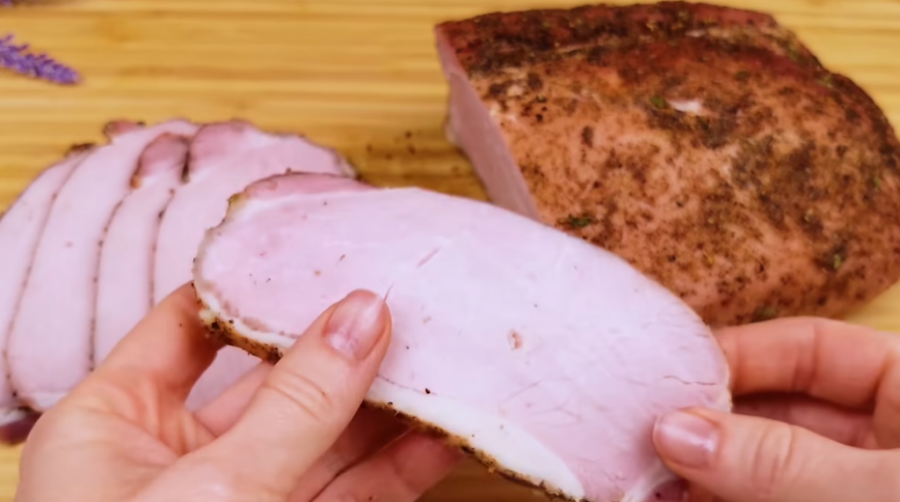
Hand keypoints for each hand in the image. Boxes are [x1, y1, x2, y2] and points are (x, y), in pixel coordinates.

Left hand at [14, 284, 460, 501]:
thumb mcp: (216, 491)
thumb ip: (298, 404)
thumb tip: (364, 313)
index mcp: (114, 424)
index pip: (192, 323)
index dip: (259, 285)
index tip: (330, 253)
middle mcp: (176, 460)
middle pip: (273, 381)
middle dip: (345, 350)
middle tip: (411, 310)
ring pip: (323, 440)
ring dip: (385, 410)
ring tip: (444, 366)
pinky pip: (347, 495)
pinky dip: (395, 470)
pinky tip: (441, 438)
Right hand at [652, 316, 899, 501]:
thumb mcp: (879, 490)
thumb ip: (779, 460)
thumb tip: (674, 431)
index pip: (814, 348)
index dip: (740, 354)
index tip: (672, 375)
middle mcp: (885, 437)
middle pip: (780, 409)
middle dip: (712, 421)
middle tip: (645, 432)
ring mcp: (857, 486)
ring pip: (767, 466)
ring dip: (707, 468)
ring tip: (650, 472)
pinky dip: (722, 500)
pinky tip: (679, 500)